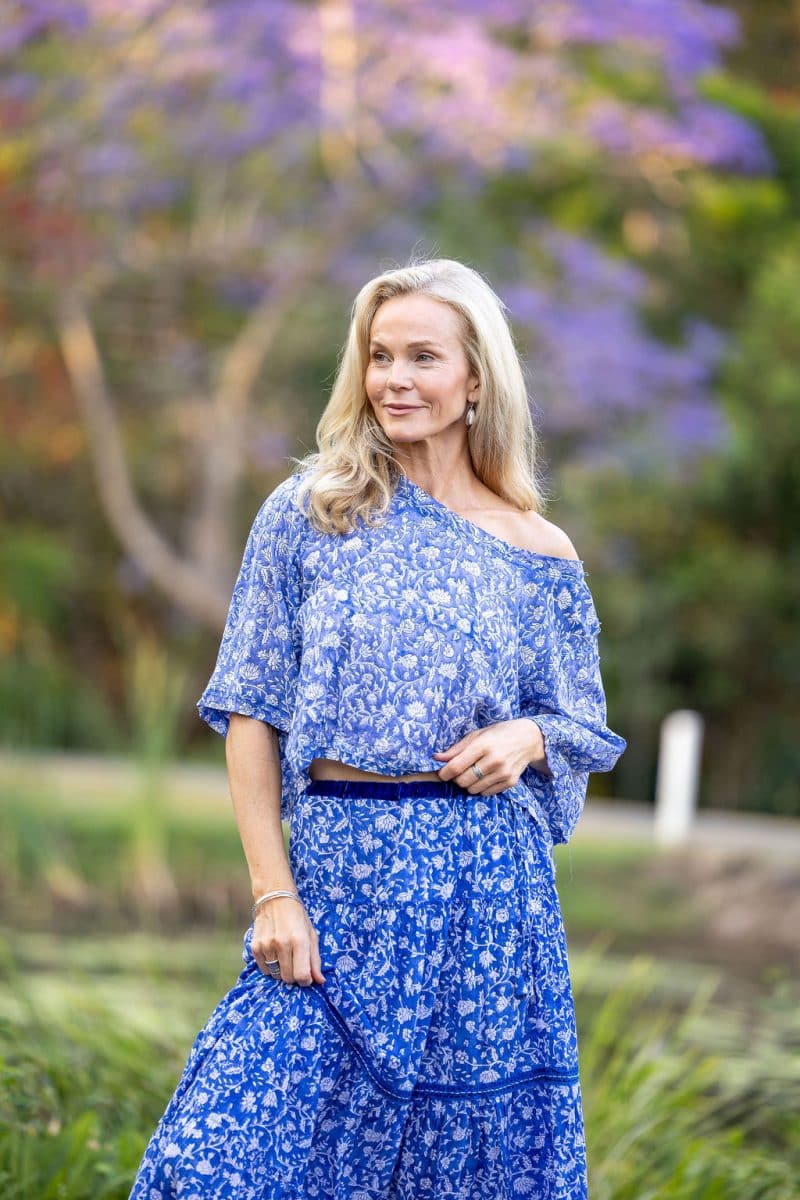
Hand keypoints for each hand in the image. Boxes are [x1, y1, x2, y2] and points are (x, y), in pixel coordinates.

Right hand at [252, 897, 325, 985]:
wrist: (274, 898)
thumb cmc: (297, 917)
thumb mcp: (311, 934)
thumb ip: (315, 959)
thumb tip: (320, 981)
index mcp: (299, 939)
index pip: (302, 975)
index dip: (306, 980)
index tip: (307, 977)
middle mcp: (282, 943)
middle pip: (288, 978)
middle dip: (294, 976)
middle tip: (296, 964)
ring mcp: (267, 945)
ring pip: (275, 975)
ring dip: (281, 971)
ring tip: (285, 956)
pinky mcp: (255, 947)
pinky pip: (264, 969)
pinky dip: (270, 966)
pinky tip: (274, 953)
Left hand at [433, 718, 550, 794]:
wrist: (528, 739)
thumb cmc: (498, 734)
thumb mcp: (477, 735)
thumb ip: (456, 749)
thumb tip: (436, 758)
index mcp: (482, 745)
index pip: (456, 766)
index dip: (444, 773)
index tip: (441, 774)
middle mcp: (494, 760)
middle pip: (463, 781)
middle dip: (456, 778)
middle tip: (460, 771)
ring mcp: (503, 773)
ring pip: (473, 789)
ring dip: (468, 784)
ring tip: (474, 773)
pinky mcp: (510, 782)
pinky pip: (486, 793)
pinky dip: (481, 788)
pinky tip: (485, 777)